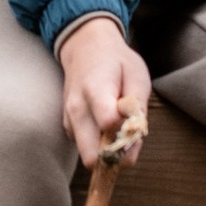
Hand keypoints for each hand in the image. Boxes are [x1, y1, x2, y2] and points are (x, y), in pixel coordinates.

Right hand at [55, 13, 152, 170]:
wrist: (85, 49)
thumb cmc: (116, 63)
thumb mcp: (136, 75)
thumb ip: (137, 106)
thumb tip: (132, 135)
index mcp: (95, 90)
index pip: (108, 123)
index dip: (127, 129)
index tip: (135, 120)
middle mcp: (76, 109)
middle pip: (92, 154)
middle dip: (116, 155)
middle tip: (130, 137)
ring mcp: (69, 120)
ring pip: (89, 156)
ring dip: (109, 151)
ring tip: (120, 128)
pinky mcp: (68, 127)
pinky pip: (86, 149)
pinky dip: (100, 146)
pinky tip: (109, 128)